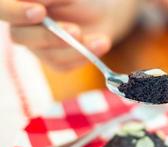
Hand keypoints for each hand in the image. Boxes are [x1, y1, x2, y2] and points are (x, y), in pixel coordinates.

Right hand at [0, 0, 138, 69]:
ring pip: (47, 55)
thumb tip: (37, 3)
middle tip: (76, 31)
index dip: (16, 13)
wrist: (102, 11)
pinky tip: (100, 45)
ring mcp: (38, 46)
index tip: (41, 12)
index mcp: (21, 4)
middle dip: (49, 36)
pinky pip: (64, 65)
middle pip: (20, 36)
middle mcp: (23, 26)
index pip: (3, 9)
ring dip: (76, 49)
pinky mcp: (55, 60)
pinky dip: (84, 56)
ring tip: (102, 40)